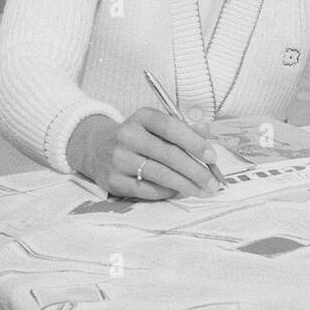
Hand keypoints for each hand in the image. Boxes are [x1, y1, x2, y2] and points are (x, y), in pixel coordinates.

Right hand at [70, 109, 222, 199]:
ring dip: (186, 185)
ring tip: (202, 191)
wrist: (96, 148)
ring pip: (160, 175)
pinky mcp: (114, 181)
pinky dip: (167, 193)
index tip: (212, 157)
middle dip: (196, 171)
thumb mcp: (155, 126)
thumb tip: (208, 135)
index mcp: (142, 116)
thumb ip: (182, 129)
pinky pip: (147, 190)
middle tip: (213, 183)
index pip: (171, 127)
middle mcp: (127, 135)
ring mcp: (119, 159)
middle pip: (169, 154)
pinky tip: (179, 192)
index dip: (194, 142)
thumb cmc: (137, 137)